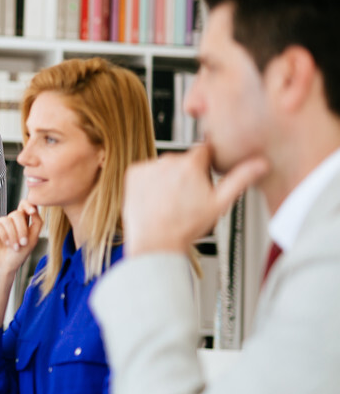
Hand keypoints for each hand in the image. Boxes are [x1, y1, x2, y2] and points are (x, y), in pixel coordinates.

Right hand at [0, 201, 42, 276]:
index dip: (28, 205)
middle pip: (17, 214)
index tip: (33, 212)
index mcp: (20, 222)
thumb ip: (37, 223)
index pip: (23, 206)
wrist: (3, 268)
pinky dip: (4, 235)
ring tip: (14, 247)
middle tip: (23, 243)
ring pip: (7, 220)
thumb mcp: (32, 239)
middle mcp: (8, 221)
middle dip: (22, 229)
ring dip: (13, 235)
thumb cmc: (18, 256)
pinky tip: (5, 244)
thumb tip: (34, 208)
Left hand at [124, 144, 267, 255]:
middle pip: (183, 160)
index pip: (204, 151)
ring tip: (170, 201)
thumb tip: (261, 163)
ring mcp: (148, 166)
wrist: (156, 242)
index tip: (204, 179)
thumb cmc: (187, 226)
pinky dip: (150, 182)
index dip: (206, 166)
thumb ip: (240, 179)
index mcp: (191, 164)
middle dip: (187, 174)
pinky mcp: (133, 174)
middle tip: (188, 198)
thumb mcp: (220, 203)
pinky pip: (146, 172)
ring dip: (168, 178)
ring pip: (164, 167)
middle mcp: (167, 160)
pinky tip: (156, 198)